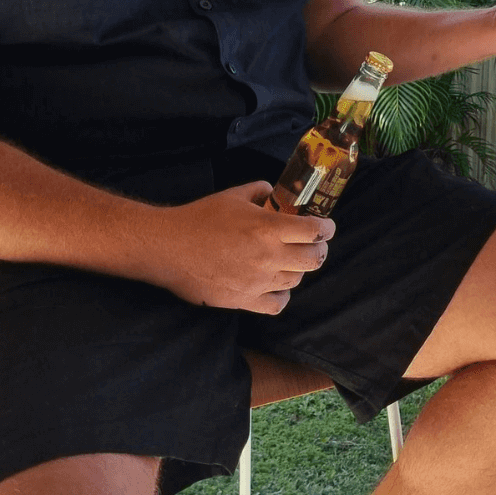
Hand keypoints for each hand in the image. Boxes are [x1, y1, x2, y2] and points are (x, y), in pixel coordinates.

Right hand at [144, 181, 334, 314]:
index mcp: (268, 228)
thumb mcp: (235, 195)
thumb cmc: (201, 218)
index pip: (315, 231)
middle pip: (314, 258)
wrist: (168, 248)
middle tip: (313, 242)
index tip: (326, 226)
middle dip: (318, 248)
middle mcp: (268, 257)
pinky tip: (275, 282)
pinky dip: (282, 293)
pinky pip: (278, 303)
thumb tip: (274, 191)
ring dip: (299, 268)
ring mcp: (257, 281)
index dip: (327, 227)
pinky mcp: (243, 300)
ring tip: (291, 259)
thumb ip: (261, 191)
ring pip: (297, 280)